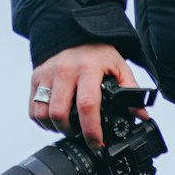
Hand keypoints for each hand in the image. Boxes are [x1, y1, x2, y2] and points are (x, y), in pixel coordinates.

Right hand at [29, 45, 148, 150]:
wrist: (74, 30)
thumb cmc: (97, 52)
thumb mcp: (118, 66)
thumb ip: (130, 90)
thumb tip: (141, 115)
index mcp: (87, 69)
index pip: (87, 105)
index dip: (91, 130)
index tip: (97, 144)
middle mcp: (64, 70)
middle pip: (60, 114)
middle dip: (70, 133)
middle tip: (81, 135)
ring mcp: (46, 73)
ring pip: (43, 113)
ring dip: (55, 128)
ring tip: (68, 128)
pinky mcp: (36, 77)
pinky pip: (33, 108)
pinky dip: (42, 121)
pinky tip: (55, 121)